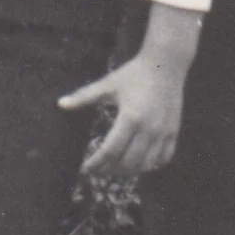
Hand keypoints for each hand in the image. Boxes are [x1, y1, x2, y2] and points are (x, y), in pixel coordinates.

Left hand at [61, 8, 199, 178]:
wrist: (166, 64)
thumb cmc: (134, 73)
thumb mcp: (108, 84)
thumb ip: (84, 96)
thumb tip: (60, 104)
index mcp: (130, 117)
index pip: (110, 150)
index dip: (96, 163)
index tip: (85, 168)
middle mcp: (149, 128)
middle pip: (127, 162)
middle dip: (110, 169)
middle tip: (98, 168)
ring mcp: (163, 132)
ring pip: (146, 164)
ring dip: (129, 171)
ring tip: (116, 167)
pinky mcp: (173, 131)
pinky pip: (164, 158)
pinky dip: (150, 165)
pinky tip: (139, 162)